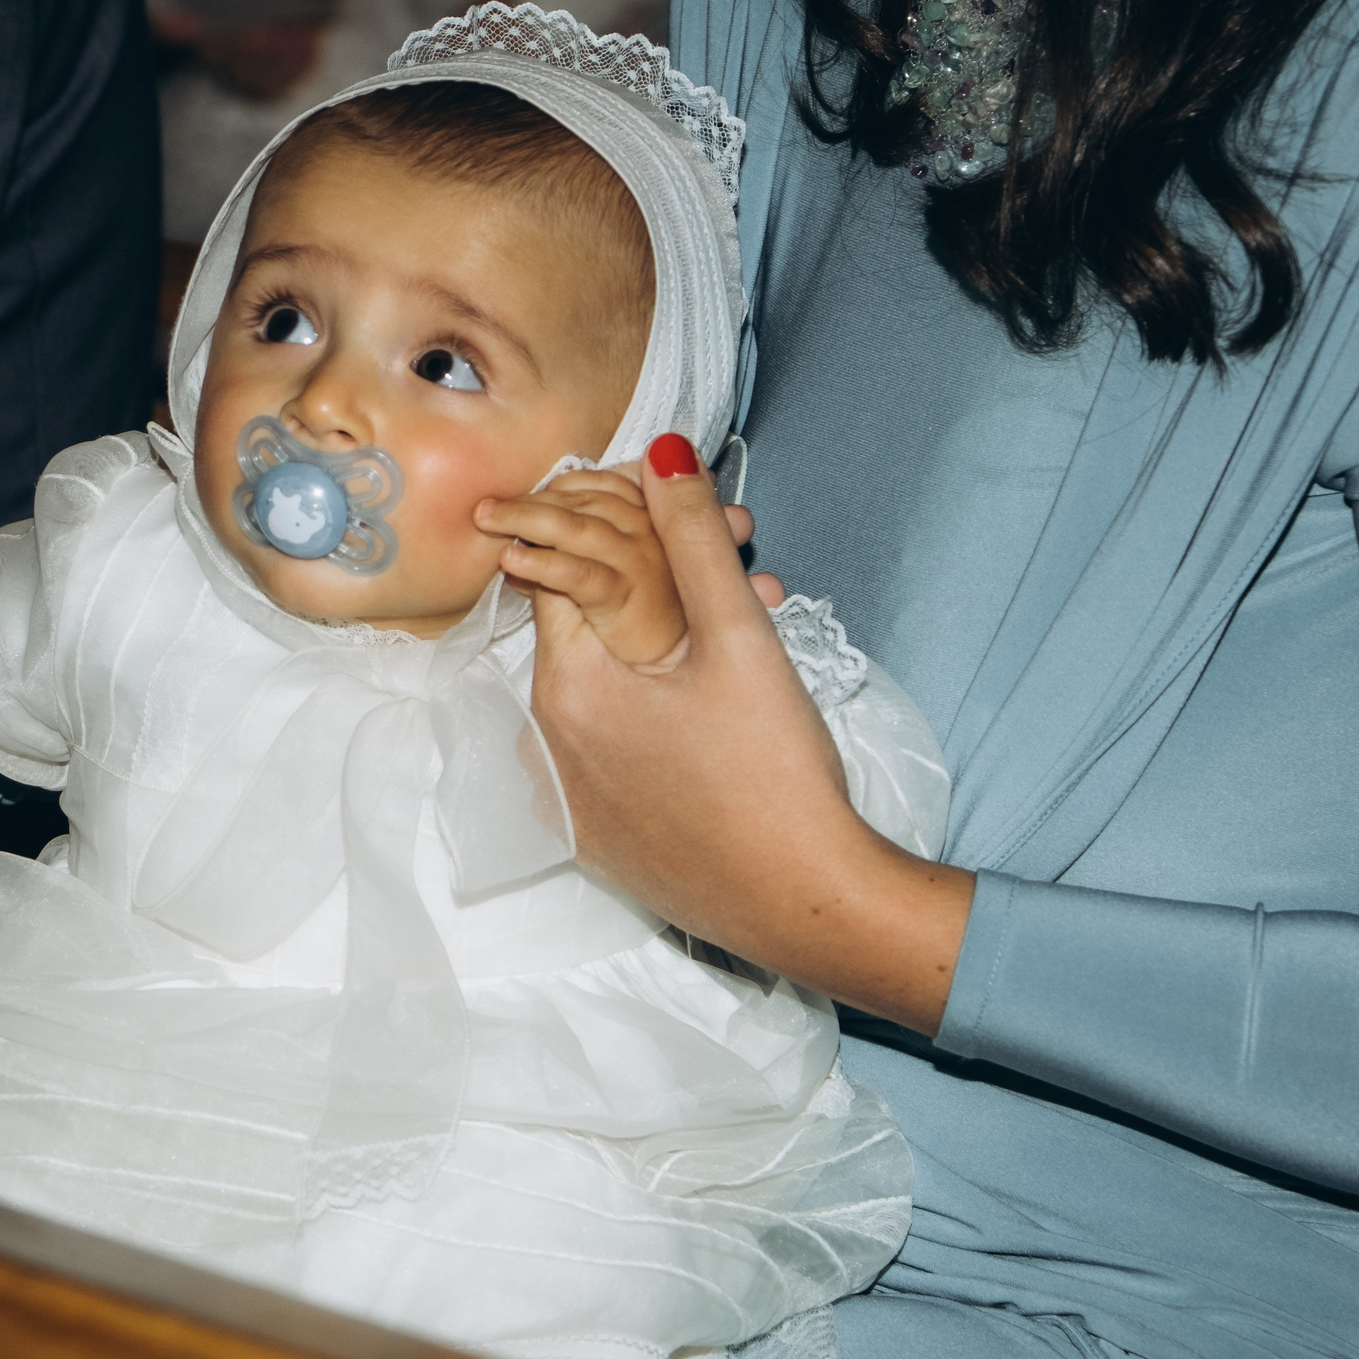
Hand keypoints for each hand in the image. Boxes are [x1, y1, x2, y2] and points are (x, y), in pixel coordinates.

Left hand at [476, 468, 687, 665]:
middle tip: (489, 508)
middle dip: (534, 500)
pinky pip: (580, 574)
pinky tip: (511, 561)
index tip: (526, 494)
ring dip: (527, 518)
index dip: (562, 486)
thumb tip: (517, 546)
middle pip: (588, 501)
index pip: (604, 485)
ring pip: (580, 529)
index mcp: (655, 523)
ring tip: (488, 520)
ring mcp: (644, 566)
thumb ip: (571, 557)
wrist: (669, 683)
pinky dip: (542, 563)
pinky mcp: (627, 601)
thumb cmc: (638, 635)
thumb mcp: (604, 585)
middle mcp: (654, 535)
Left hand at [516, 433, 975, 1033]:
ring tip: (748, 625)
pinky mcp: (602, 842)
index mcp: (567, 689)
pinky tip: (723, 709)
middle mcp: (546, 747)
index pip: (558, 572)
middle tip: (734, 560)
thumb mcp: (741, 640)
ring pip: (603, 690)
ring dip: (660, 648)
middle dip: (652, 583)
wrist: (812, 909)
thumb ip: (694, 539)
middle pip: (583, 630)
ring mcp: (571, 803)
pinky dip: (654, 715)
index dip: (616, 528)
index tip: (675, 514)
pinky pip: (612, 752)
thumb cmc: (776, 776)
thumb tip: (661, 449)